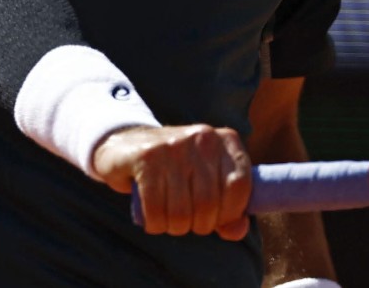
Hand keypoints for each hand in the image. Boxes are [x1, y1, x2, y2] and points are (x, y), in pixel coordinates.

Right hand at [92, 124, 252, 239]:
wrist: (128, 146)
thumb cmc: (177, 171)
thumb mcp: (207, 183)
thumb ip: (228, 210)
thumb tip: (237, 230)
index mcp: (225, 140)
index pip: (241, 185)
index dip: (230, 213)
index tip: (216, 220)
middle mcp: (203, 137)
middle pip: (209, 202)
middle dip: (198, 225)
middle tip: (188, 222)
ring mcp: (174, 145)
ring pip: (181, 211)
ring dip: (174, 227)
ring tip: (169, 219)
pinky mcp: (147, 157)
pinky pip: (155, 209)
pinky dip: (155, 224)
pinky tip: (152, 218)